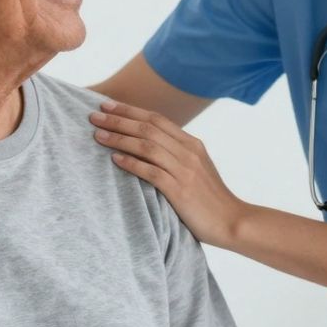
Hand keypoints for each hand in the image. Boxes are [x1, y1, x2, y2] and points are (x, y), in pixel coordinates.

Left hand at [90, 100, 249, 247]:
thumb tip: (148, 147)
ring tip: (98, 134)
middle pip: (148, 128)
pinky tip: (115, 159)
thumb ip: (177, 155)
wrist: (232, 221)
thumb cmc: (211, 199)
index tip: (108, 105)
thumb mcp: (198, 168)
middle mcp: (188, 152)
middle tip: (93, 115)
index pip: (156, 119)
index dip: (130, 111)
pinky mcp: (180, 190)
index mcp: (192, 144)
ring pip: (146, 146)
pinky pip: (151, 171)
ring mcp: (184, 170)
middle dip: (118, 119)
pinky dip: (132, 163)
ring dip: (119, 138)